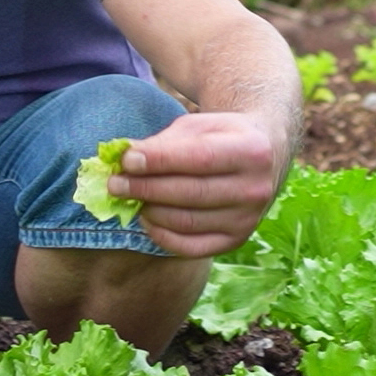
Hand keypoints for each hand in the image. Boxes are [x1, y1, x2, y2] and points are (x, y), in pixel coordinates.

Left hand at [107, 111, 287, 260]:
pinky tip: (147, 219)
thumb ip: (164, 142)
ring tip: (130, 198)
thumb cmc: (219, 138)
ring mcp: (248, 219)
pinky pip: (191, 247)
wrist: (261, 159)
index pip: (200, 158)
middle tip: (115, 183)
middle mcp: (256, 189)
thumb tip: (125, 159)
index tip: (127, 160)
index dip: (160, 161)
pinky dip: (162, 236)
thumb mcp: (197, 127)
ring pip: (187, 222)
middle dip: (146, 188)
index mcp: (252, 150)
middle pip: (191, 193)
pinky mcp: (236, 241)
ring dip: (150, 211)